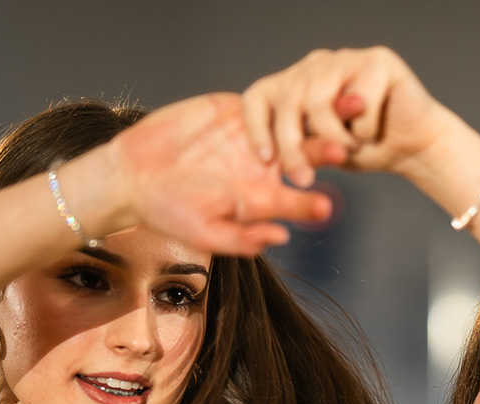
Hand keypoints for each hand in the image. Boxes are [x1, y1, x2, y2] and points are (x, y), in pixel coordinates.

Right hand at [101, 92, 333, 255]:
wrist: (133, 175)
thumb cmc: (168, 213)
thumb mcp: (204, 233)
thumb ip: (242, 239)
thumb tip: (281, 239)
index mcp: (262, 198)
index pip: (297, 200)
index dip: (311, 203)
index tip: (325, 207)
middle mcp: (264, 166)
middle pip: (305, 155)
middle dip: (326, 149)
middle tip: (345, 145)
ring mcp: (252, 135)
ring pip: (291, 122)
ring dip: (314, 114)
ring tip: (340, 106)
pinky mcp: (235, 110)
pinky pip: (262, 101)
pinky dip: (279, 97)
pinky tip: (300, 89)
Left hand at [241, 47, 457, 185]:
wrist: (415, 148)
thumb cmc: (367, 149)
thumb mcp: (322, 153)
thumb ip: (298, 146)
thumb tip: (265, 158)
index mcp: (296, 82)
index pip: (259, 94)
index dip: (256, 127)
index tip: (265, 161)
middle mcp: (317, 65)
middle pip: (287, 99)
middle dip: (292, 145)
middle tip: (303, 179)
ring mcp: (346, 59)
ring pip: (318, 98)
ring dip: (334, 137)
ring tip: (351, 149)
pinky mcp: (378, 62)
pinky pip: (359, 100)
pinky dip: (365, 128)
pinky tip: (374, 131)